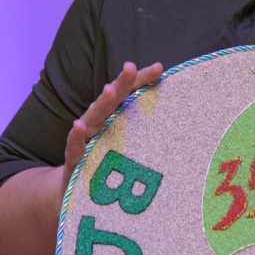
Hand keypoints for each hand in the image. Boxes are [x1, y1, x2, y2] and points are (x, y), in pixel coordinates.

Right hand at [62, 61, 163, 189]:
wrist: (76, 187)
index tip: (159, 68)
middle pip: (113, 99)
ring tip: (109, 90)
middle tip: (131, 67)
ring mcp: (86, 138)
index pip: (130, 92)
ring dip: (101, 103)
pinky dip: (77, 135)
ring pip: (94, 117)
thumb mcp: (130, 143)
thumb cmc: (108, 159)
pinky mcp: (74, 158)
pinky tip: (79, 125)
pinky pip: (75, 145)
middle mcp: (100, 121)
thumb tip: (180, 115)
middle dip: (123, 82)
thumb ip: (148, 126)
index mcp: (115, 114)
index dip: (143, 79)